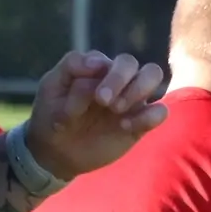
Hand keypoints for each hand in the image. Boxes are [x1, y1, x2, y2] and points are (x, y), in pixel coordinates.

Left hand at [23, 50, 169, 176]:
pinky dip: (150, 116)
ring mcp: (131, 99)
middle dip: (120, 79)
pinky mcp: (141, 123)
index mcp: (97, 68)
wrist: (56, 151)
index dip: (104, 74)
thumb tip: (99, 62)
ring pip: (154, 75)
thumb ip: (71, 67)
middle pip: (134, 63)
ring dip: (139, 89)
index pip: (108, 60)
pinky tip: (125, 127)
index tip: (93, 95)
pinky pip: (160, 111)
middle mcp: (118, 79)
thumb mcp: (51, 87)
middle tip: (103, 102)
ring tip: (116, 110)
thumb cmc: (52, 114)